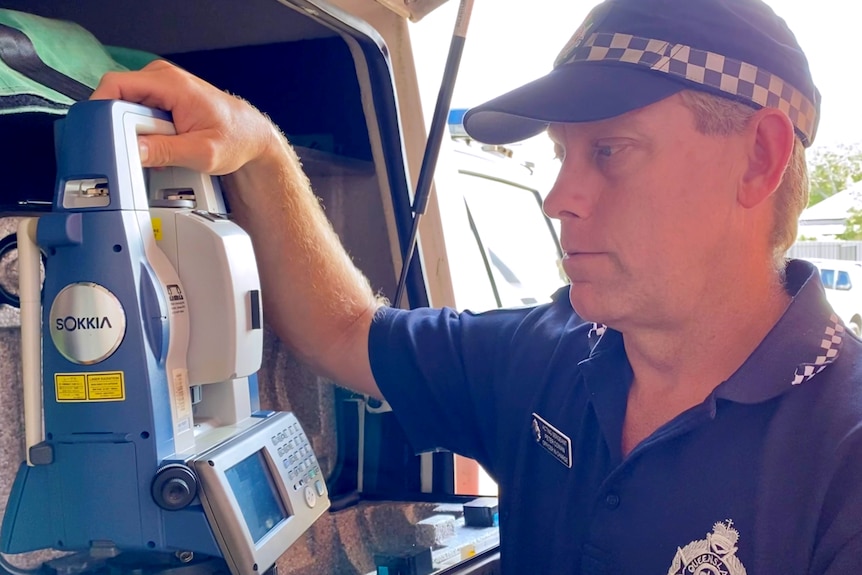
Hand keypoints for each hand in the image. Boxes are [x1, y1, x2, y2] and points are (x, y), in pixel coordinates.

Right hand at [91, 60, 276, 174]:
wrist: (251, 137)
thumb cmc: (236, 139)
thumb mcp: (202, 153)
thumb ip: (165, 152)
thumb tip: (132, 150)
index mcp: (171, 83)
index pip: (115, 86)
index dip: (101, 112)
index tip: (102, 137)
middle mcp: (162, 78)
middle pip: (116, 100)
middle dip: (122, 129)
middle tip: (145, 152)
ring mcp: (160, 88)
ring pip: (124, 110)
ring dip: (135, 134)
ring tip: (161, 149)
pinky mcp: (160, 100)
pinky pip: (136, 115)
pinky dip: (143, 133)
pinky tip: (161, 146)